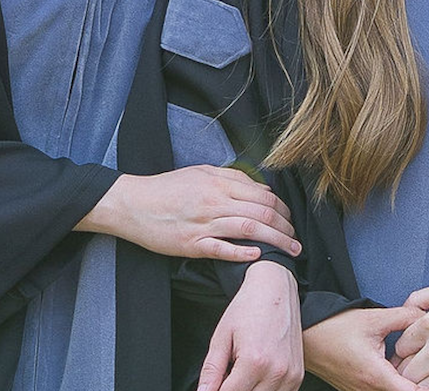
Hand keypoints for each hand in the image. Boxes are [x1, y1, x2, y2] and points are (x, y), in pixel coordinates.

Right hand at [77, 166, 300, 260]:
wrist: (132, 203)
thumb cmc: (167, 188)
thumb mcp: (200, 172)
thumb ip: (230, 178)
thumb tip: (259, 188)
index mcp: (218, 183)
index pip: (262, 195)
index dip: (282, 209)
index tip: (290, 219)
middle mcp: (215, 201)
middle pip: (262, 213)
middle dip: (285, 228)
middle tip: (296, 240)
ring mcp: (204, 223)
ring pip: (249, 230)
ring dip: (275, 241)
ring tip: (290, 251)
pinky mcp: (192, 244)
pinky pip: (222, 249)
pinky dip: (242, 253)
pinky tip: (258, 256)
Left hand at [199, 262, 303, 390]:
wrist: (275, 288)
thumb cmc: (249, 307)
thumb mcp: (222, 336)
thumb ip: (211, 370)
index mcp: (254, 362)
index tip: (213, 386)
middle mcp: (276, 371)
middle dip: (233, 389)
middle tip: (228, 374)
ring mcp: (290, 375)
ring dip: (249, 390)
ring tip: (242, 372)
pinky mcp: (298, 375)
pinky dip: (265, 390)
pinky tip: (257, 376)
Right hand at [301, 305, 427, 390]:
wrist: (304, 335)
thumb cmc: (332, 328)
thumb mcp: (373, 318)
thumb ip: (405, 317)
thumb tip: (427, 315)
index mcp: (376, 377)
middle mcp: (368, 390)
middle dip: (428, 386)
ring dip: (412, 384)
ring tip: (428, 370)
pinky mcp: (357, 389)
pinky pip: (383, 389)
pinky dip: (398, 382)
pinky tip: (403, 366)